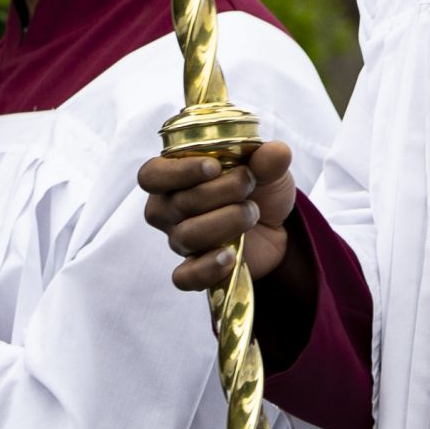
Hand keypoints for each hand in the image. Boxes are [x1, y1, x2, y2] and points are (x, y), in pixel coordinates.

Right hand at [138, 140, 298, 292]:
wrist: (273, 226)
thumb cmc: (257, 189)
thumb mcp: (267, 169)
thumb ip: (268, 160)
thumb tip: (276, 151)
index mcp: (174, 177)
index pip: (152, 175)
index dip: (179, 171)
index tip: (214, 167)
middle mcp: (169, 209)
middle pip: (177, 204)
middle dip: (219, 192)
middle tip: (249, 183)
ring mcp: (180, 241)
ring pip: (186, 236)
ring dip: (225, 222)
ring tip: (252, 213)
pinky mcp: (195, 269)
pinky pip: (185, 277)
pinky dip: (207, 268)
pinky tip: (231, 256)